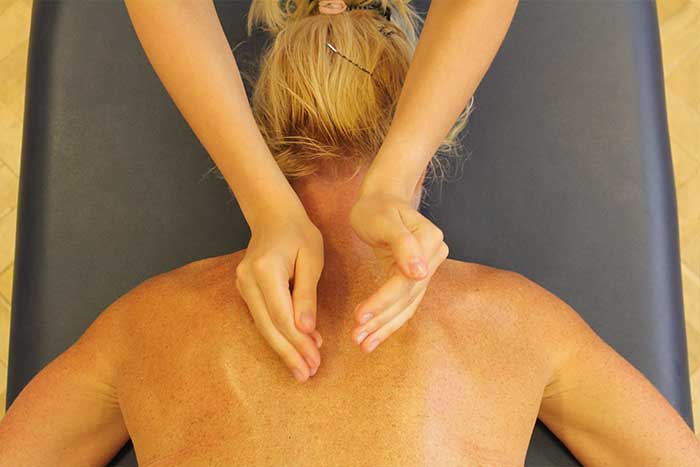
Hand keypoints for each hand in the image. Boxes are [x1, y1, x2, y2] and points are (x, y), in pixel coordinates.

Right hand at [235, 206, 323, 382]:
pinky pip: (262, 318)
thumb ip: (307, 294)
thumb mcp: (312, 259)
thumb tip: (306, 330)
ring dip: (283, 349)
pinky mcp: (245, 290)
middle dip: (289, 353)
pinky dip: (278, 335)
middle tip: (308, 374)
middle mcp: (247, 280)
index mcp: (265, 270)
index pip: (282, 315)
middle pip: (268, 326)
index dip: (298, 341)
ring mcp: (242, 286)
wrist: (273, 215)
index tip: (315, 360)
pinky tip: (294, 349)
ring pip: (262, 326)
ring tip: (302, 369)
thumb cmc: (299, 233)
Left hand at [348, 191, 448, 352]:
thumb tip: (419, 273)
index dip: (383, 301)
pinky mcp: (416, 278)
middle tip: (357, 338)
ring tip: (363, 344)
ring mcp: (427, 269)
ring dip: (385, 327)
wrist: (382, 198)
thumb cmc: (378, 206)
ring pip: (407, 305)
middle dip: (381, 320)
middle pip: (407, 297)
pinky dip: (389, 321)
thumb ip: (402, 244)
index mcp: (430, 241)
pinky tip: (373, 336)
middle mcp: (434, 257)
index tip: (359, 317)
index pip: (405, 281)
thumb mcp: (384, 219)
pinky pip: (404, 303)